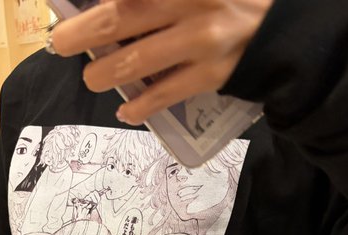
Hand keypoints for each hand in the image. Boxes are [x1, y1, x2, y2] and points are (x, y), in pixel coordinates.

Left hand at [51, 0, 272, 123]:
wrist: (288, 28)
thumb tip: (109, 6)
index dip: (93, 2)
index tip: (64, 13)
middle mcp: (189, 1)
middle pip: (120, 17)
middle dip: (82, 33)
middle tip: (60, 44)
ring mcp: (201, 40)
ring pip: (136, 61)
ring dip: (103, 74)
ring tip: (91, 79)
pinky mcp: (211, 74)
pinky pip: (165, 94)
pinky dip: (140, 106)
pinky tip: (125, 110)